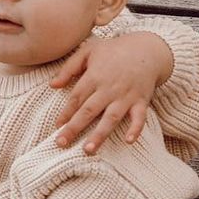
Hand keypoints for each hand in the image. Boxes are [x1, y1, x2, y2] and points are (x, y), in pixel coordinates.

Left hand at [50, 33, 171, 153]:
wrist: (146, 48)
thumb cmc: (113, 50)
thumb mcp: (88, 51)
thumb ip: (69, 68)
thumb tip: (52, 85)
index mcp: (94, 76)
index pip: (76, 98)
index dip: (65, 113)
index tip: (57, 127)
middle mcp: (108, 89)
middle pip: (89, 110)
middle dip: (74, 127)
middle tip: (61, 142)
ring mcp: (126, 96)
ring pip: (111, 118)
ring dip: (100, 134)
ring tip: (88, 149)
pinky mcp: (141, 101)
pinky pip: (139, 117)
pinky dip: (135, 129)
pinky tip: (128, 141)